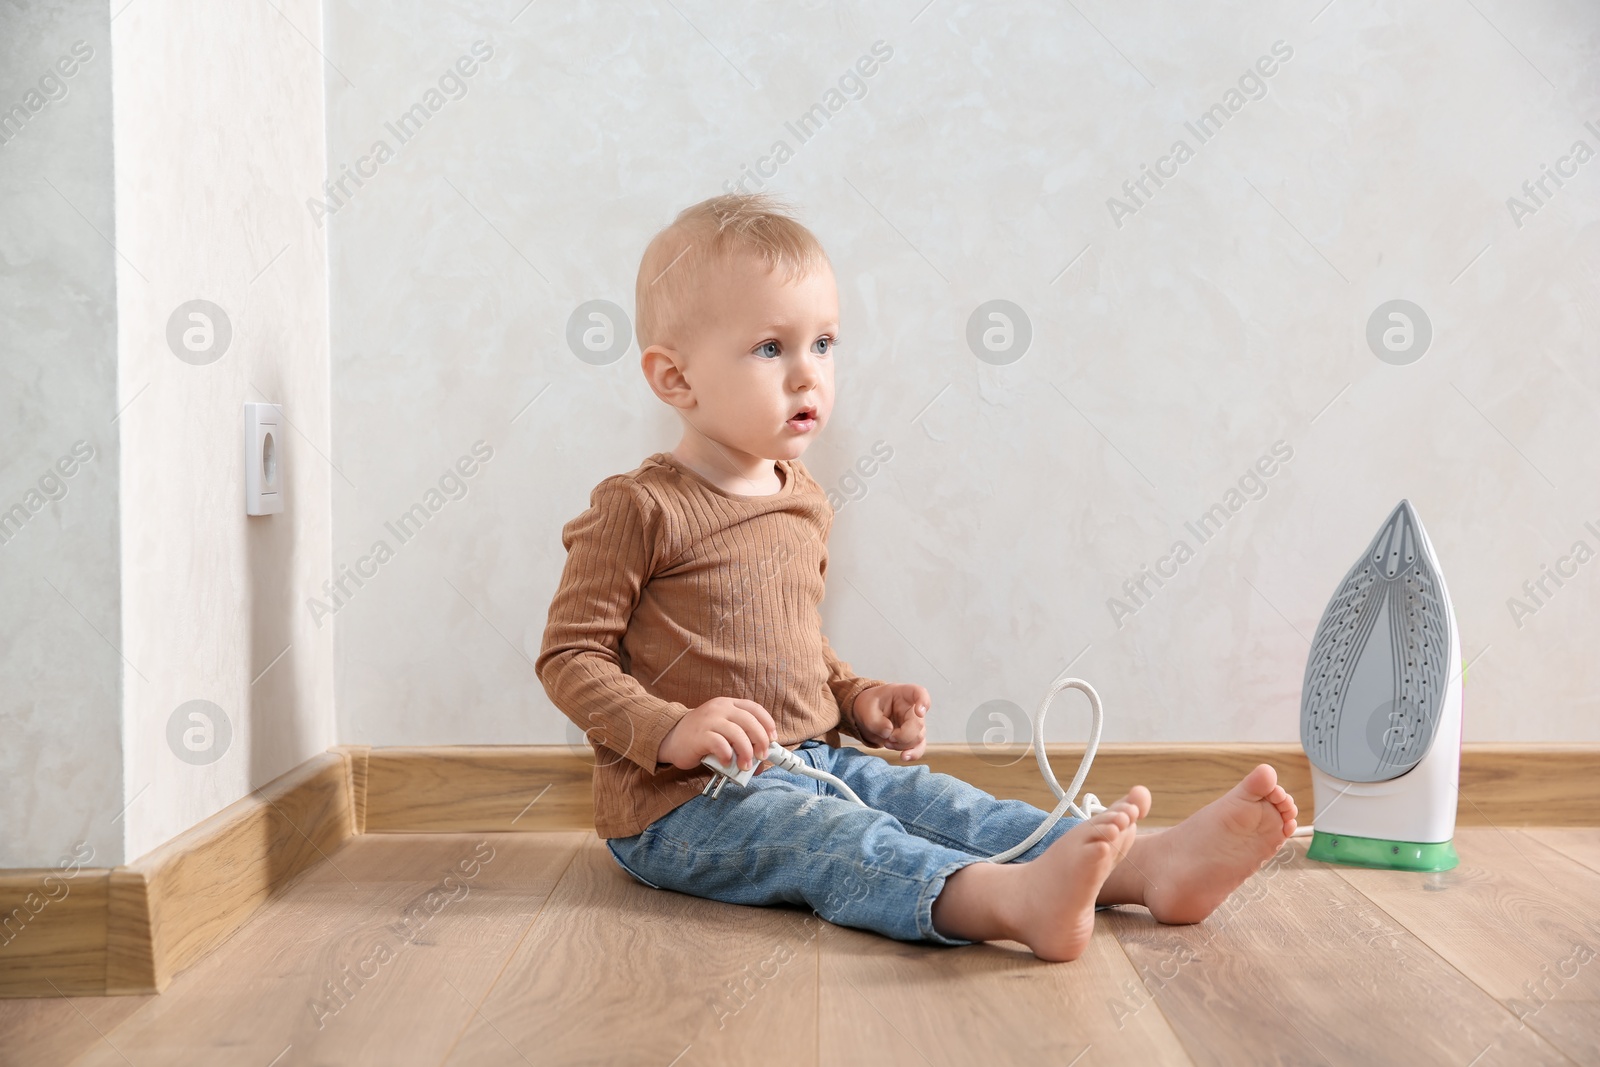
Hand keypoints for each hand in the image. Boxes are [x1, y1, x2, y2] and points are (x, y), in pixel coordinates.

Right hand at [657, 697, 776, 772]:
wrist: (670, 738)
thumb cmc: (701, 736)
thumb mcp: (723, 732)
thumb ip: (741, 741)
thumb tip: (760, 763)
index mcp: (728, 704)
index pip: (754, 708)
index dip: (767, 723)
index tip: (773, 739)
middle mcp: (719, 708)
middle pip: (749, 721)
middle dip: (761, 740)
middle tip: (762, 756)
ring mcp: (709, 720)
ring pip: (737, 733)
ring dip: (746, 752)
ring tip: (745, 765)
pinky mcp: (700, 735)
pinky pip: (720, 745)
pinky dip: (727, 756)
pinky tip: (727, 762)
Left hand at [853, 684, 928, 760]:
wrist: (867, 715)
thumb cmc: (869, 706)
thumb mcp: (865, 710)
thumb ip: (876, 722)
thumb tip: (889, 732)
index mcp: (902, 694)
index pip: (919, 693)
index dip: (924, 702)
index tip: (919, 712)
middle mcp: (912, 708)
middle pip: (918, 723)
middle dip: (903, 735)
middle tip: (888, 737)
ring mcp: (914, 723)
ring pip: (918, 738)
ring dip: (902, 745)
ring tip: (886, 742)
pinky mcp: (912, 736)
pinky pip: (919, 747)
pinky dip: (913, 754)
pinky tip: (904, 757)